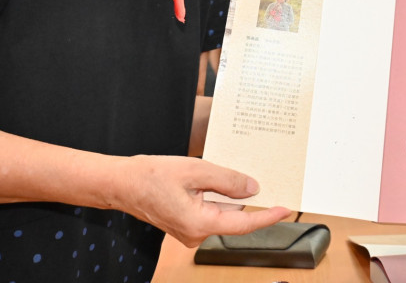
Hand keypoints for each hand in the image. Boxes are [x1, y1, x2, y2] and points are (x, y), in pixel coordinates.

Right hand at [112, 155, 291, 245]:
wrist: (120, 183)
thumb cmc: (151, 175)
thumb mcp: (195, 171)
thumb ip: (226, 180)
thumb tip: (252, 189)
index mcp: (199, 224)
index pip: (243, 224)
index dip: (267, 217)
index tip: (285, 208)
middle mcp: (195, 233)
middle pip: (233, 216)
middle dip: (245, 196)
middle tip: (261, 174)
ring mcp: (189, 231)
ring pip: (221, 211)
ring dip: (227, 194)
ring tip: (225, 171)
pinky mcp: (184, 224)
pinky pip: (209, 210)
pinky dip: (214, 196)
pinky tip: (211, 178)